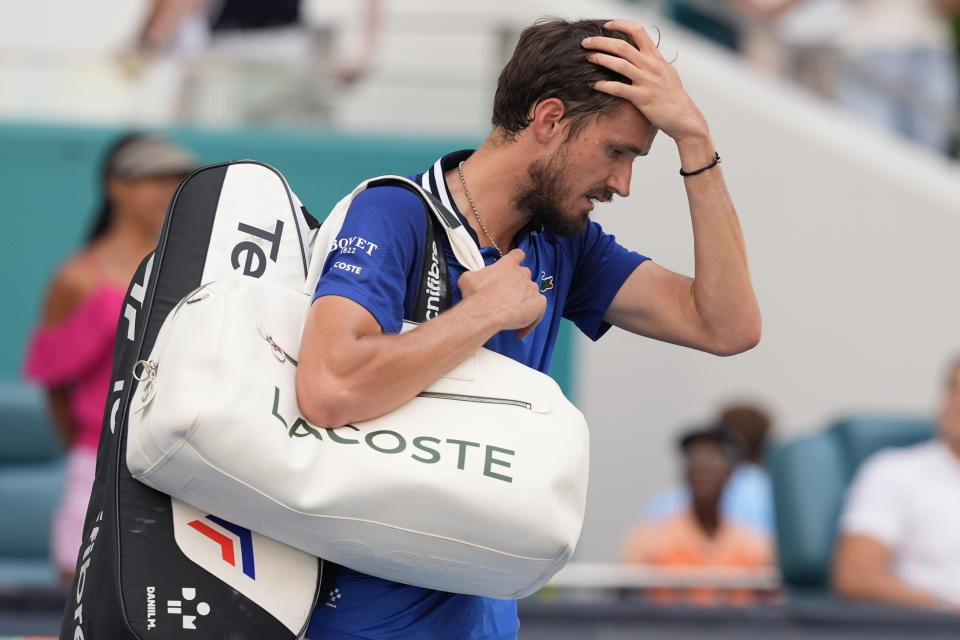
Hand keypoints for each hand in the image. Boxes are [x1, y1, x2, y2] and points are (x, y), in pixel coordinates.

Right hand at [458, 249, 545, 338]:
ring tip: (510, 317)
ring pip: (531, 294)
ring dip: (522, 303)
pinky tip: (519, 331)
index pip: (517, 255)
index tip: (513, 267)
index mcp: (507, 264)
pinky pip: (538, 311)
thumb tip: (474, 277)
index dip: (516, 260)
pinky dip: (531, 320)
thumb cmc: (476, 295)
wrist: (485, 311)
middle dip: (516, 286)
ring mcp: (532, 289)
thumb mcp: (468, 278)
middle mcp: (523, 274)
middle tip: (504, 298)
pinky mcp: (539, 304)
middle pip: (524, 276)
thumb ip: (476, 274)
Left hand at [582, 20, 708, 143]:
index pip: (638, 31)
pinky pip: (618, 89)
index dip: (621, 25)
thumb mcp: (667, 73)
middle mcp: (652, 66)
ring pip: (619, 64)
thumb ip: (654, 62)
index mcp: (656, 58)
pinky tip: (593, 84)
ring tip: (587, 58)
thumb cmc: (674, 97)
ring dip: (600, 59)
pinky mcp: (642, 98)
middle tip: (585, 42)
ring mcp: (647, 81)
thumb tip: (644, 53)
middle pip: (622, 46)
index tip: (607, 26)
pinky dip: (603, 85)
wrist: (685, 118)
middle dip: (601, 42)